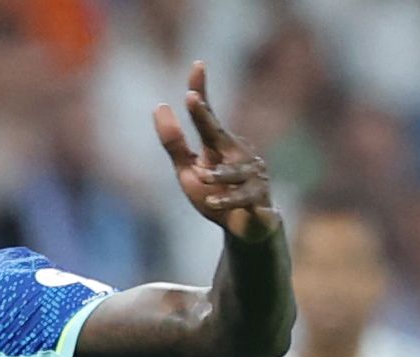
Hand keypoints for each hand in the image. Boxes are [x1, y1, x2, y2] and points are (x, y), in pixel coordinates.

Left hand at [153, 61, 277, 241]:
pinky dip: (226, 200)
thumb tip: (159, 105)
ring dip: (215, 177)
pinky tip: (214, 202)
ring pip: (229, 171)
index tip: (197, 64)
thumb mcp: (188, 171)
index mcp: (218, 144)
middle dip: (203, 117)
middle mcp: (237, 152)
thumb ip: (174, 143)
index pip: (207, 115)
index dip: (201, 91)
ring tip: (204, 183)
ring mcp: (252, 173)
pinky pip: (241, 195)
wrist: (243, 229)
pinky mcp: (260, 195)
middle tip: (190, 98)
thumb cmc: (214, 194)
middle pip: (216, 132)